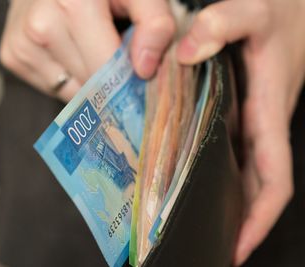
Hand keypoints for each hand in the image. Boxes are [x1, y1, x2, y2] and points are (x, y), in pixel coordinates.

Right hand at [0, 0, 173, 101]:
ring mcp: (22, 43)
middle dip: (112, 79)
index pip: (107, 68)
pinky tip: (72, 52)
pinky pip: (54, 87)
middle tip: (121, 61)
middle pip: (91, 83)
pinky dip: (71, 78)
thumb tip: (145, 68)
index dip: (130, 81)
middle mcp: (41, 25)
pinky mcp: (12, 56)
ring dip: (91, 80)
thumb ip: (154, 21)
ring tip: (92, 47)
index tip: (142, 83)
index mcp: (74, 3)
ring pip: (73, 91)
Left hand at [176, 0, 304, 264]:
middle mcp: (261, 125)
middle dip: (236, 221)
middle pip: (253, 187)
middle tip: (202, 246)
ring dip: (224, 200)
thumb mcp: (252, 10)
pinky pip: (227, 148)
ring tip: (191, 222)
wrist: (289, 4)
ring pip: (240, 171)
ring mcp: (250, 119)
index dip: (258, 219)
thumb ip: (221, 25)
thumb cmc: (280, 9)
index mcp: (269, 113)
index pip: (272, 181)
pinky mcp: (239, 109)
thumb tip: (184, 53)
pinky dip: (213, 167)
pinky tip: (187, 172)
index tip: (237, 249)